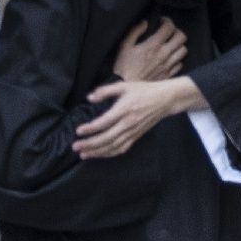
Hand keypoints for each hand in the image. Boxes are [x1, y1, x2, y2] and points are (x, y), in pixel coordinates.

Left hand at [73, 79, 197, 159]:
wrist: (164, 99)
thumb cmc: (144, 90)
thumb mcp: (125, 85)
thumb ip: (106, 91)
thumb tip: (89, 97)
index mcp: (124, 109)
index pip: (104, 122)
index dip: (90, 128)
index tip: (78, 131)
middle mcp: (128, 123)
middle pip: (106, 138)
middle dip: (89, 144)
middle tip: (75, 146)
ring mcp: (132, 132)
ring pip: (113, 146)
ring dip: (97, 152)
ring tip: (83, 154)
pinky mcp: (136, 137)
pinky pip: (121, 148)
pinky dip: (109, 154)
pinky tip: (99, 154)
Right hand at [113, 18, 186, 83]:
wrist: (127, 88)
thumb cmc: (124, 67)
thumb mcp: (125, 46)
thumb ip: (135, 31)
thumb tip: (145, 22)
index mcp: (153, 45)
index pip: (169, 27)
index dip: (167, 21)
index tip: (162, 21)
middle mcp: (164, 54)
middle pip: (181, 37)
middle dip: (176, 31)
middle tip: (169, 32)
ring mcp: (168, 65)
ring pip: (183, 50)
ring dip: (178, 45)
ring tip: (171, 45)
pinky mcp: (168, 75)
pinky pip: (180, 64)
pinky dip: (177, 59)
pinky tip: (169, 58)